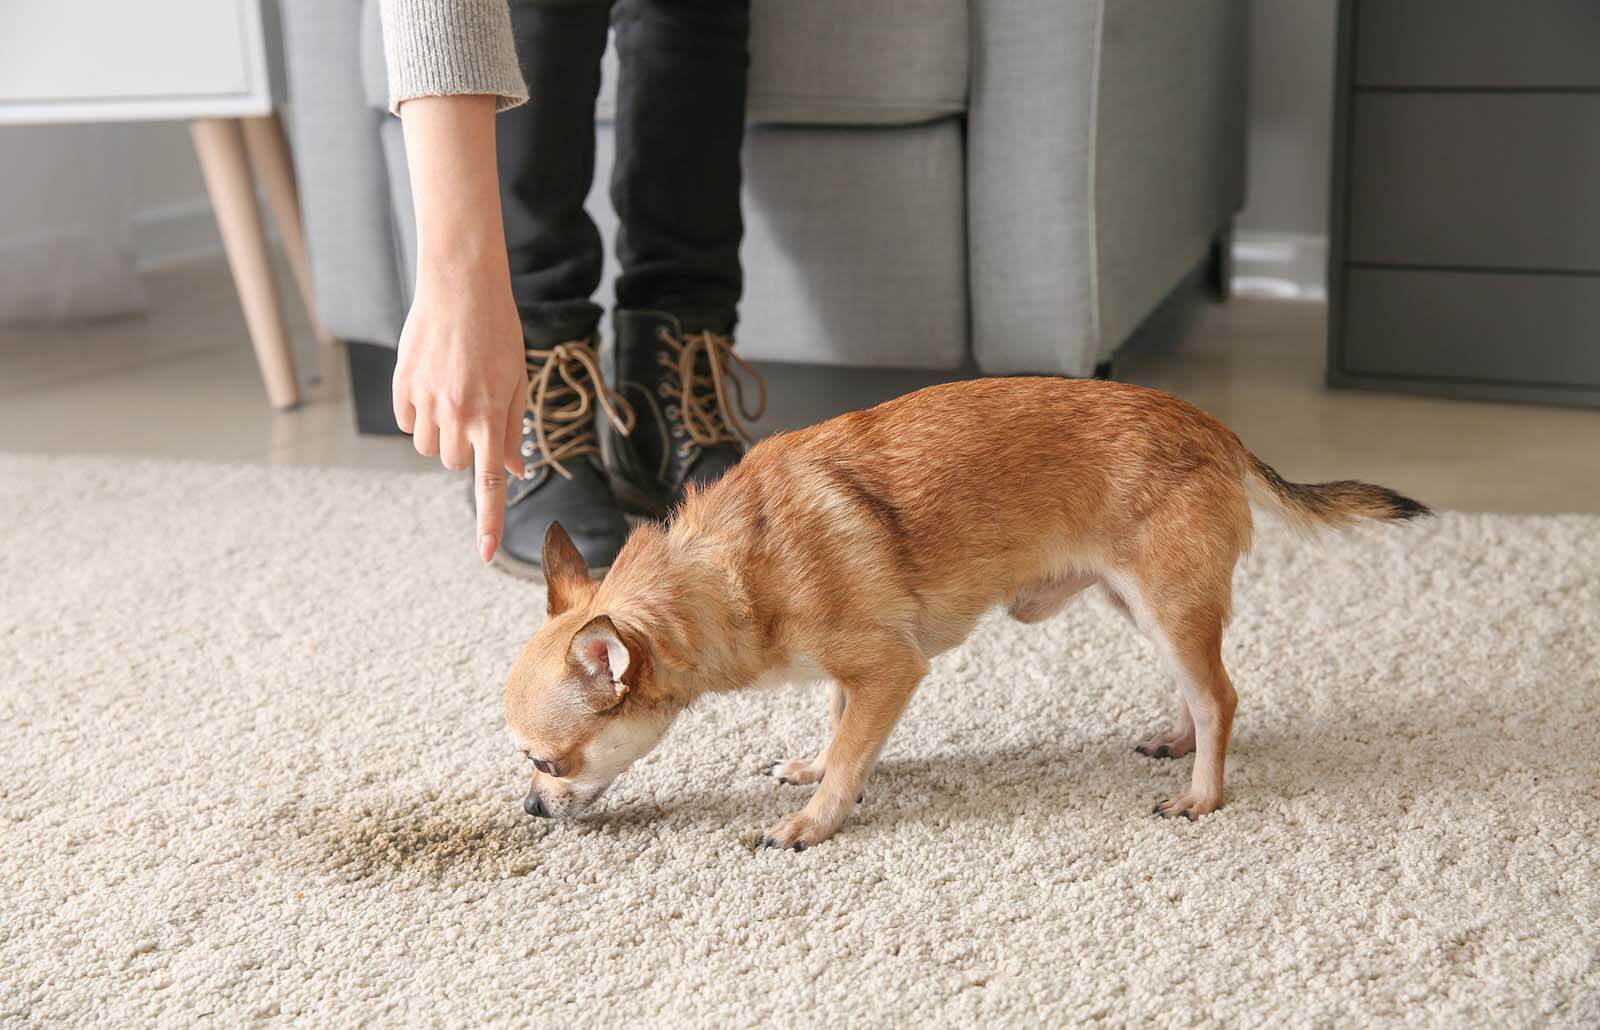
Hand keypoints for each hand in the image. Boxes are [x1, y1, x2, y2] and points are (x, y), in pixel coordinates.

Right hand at [392, 259, 526, 561]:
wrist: (461, 283)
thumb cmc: (499, 331)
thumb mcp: (516, 380)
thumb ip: (512, 428)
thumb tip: (516, 469)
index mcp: (490, 416)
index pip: (490, 483)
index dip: (489, 520)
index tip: (485, 553)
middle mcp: (456, 414)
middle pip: (453, 464)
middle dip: (463, 449)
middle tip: (473, 412)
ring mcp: (425, 400)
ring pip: (426, 447)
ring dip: (439, 434)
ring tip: (452, 394)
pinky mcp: (401, 384)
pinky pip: (405, 422)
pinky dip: (416, 415)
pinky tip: (430, 384)